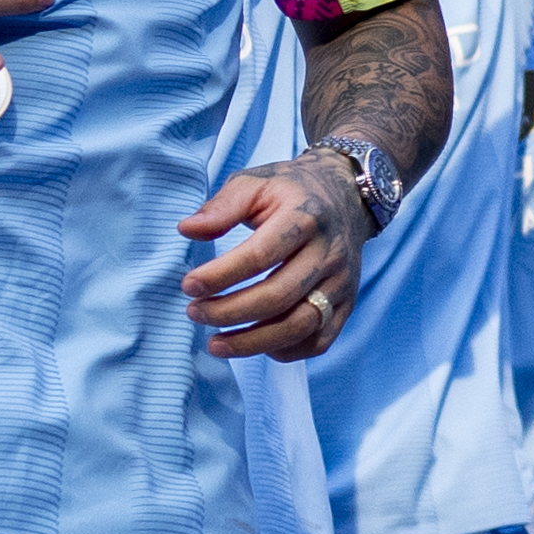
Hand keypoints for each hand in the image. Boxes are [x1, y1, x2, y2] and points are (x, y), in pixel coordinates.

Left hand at [177, 148, 369, 358]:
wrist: (346, 197)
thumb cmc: (290, 192)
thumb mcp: (255, 183)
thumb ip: (221, 207)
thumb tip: (187, 229)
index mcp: (304, 217)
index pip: (261, 255)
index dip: (221, 275)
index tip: (189, 285)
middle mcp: (329, 252)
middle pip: (279, 295)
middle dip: (229, 312)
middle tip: (195, 313)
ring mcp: (342, 281)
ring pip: (300, 325)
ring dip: (252, 342)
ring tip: (215, 343)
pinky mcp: (347, 303)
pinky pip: (319, 340)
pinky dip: (285, 351)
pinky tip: (255, 344)